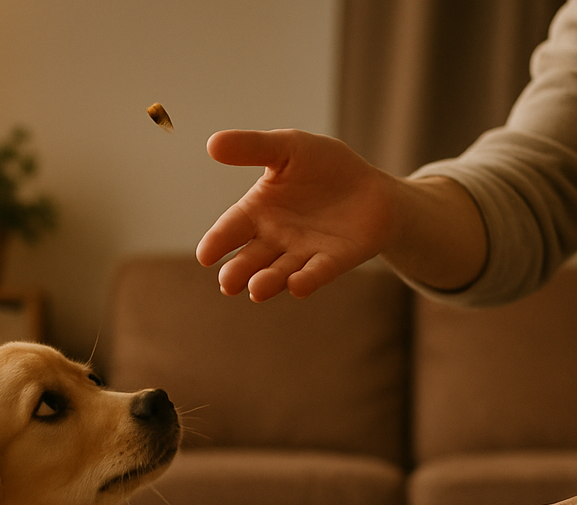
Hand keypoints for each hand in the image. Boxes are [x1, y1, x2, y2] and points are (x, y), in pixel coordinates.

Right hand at [197, 130, 399, 301]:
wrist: (371, 188)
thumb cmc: (323, 167)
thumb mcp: (288, 148)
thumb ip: (253, 147)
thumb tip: (212, 143)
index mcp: (257, 212)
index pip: (230, 229)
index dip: (217, 242)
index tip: (205, 256)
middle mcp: (275, 239)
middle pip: (251, 259)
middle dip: (239, 271)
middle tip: (228, 283)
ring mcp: (303, 253)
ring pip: (280, 272)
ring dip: (268, 281)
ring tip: (256, 289)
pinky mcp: (333, 261)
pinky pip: (317, 272)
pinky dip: (307, 280)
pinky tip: (296, 285)